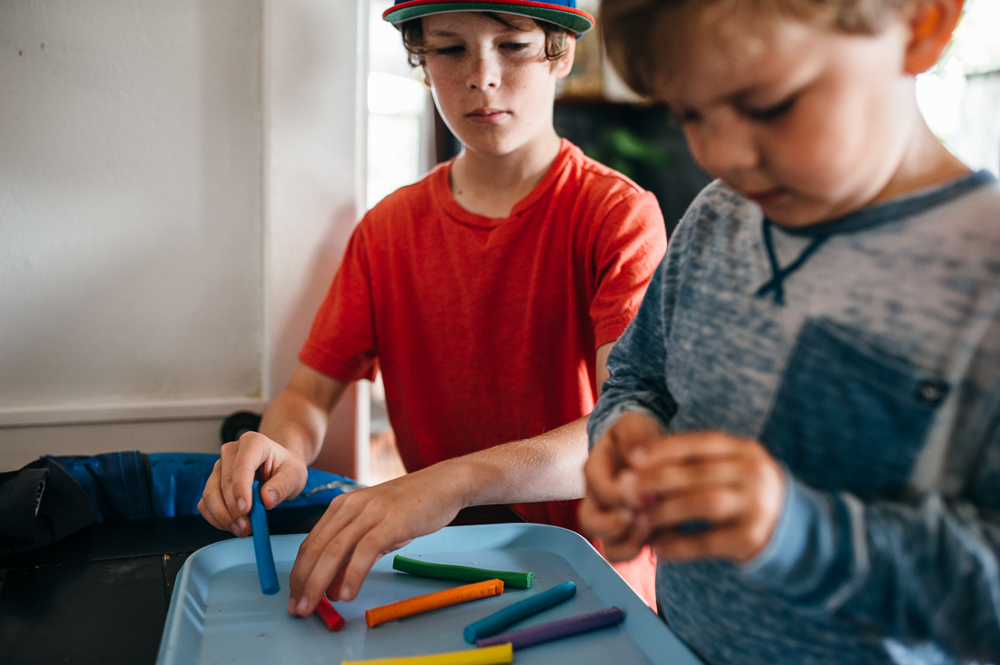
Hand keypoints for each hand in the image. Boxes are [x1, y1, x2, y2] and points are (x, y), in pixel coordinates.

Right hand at [197, 431, 308, 536]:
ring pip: (210, 494)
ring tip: (242, 529)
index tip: (245, 510)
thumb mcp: (295, 475)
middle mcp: (231, 451)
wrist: (278, 467)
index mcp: (253, 442)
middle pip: (224, 483)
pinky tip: (232, 525)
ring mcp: (219, 466)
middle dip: (234, 510)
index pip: (242, 465)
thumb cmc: (286, 468)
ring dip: (223, 517)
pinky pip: (205, 503)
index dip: (241, 489)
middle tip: (247, 528)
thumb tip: (266, 500)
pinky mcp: (212, 482)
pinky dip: (216, 518)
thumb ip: (282, 486)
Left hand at [286, 463, 465, 616]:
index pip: (310, 544)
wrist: (443, 485)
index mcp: (341, 507)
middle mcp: (350, 507)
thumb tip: (332, 588)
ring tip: (313, 606)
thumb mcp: (375, 530)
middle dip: (302, 583)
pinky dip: (352, 574)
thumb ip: (353, 555)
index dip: (298, 574)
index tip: (294, 598)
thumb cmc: (409, 508)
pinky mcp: (390, 520)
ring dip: (319, 583)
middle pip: (316, 549)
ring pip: (334, 551)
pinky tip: (347, 594)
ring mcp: (370, 512)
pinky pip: (365, 551)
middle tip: (298, 609)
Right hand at [579, 412, 664, 561]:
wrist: (648, 447)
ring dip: (630, 544)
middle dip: (613, 526)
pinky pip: (634, 552)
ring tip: (653, 531)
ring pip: (609, 546)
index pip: (597, 487)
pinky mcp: (637, 532)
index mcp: (595, 471)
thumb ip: (634, 435)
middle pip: (591, 523)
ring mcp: (615, 519)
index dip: (619, 494)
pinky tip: (670, 535)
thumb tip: (638, 453)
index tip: (646, 491)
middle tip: (640, 520)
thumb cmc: (638, 435)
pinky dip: (650, 549)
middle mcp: (599, 499)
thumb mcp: (634, 425)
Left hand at [630, 430, 784, 563]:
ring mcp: (756, 506)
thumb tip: (638, 460)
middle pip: (696, 474)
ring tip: (638, 520)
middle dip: (656, 480)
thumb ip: (695, 462)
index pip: (700, 443)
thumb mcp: (731, 467)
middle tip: (626, 489)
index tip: (633, 457)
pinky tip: (658, 548)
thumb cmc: (744, 493)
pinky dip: (679, 545)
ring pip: (701, 504)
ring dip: (664, 512)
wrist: (793, 531)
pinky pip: (707, 542)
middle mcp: (753, 474)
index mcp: (746, 450)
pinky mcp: (751, 539)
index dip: (664, 449)